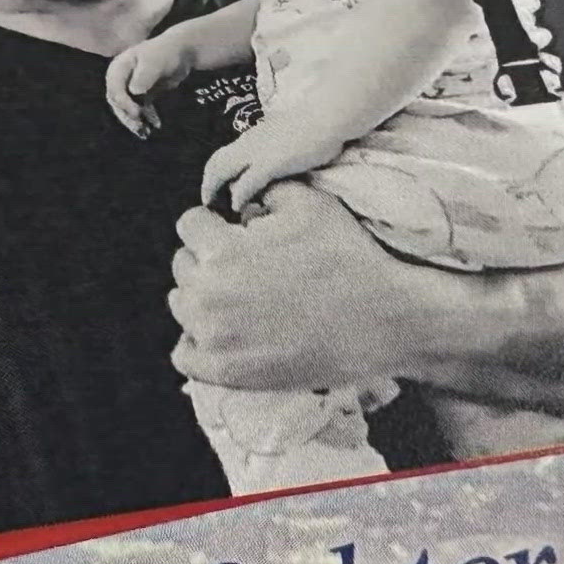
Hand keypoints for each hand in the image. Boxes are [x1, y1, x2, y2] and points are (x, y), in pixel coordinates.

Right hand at [104, 32, 196, 136]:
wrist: (181, 52)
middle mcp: (121, 78)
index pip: (114, 89)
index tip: (136, 112)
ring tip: (145, 131)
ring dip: (135, 120)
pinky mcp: (142, 94)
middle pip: (117, 101)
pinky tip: (155, 124)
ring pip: (127, 108)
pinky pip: (140, 109)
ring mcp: (131, 87)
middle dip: (127, 115)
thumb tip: (134, 92)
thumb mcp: (154, 62)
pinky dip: (146, 117)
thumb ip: (143, 76)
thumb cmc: (165, 53)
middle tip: (139, 127)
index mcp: (119, 67)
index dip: (123, 102)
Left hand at [167, 196, 430, 389]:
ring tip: (240, 296)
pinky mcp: (227, 373)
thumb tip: (241, 201)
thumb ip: (264, 190)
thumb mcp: (309, 203)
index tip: (235, 232)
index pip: (190, 225)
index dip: (215, 223)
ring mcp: (215, 338)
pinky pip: (184, 355)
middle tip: (245, 265)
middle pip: (183, 266)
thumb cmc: (347, 257)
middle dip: (208, 258)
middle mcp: (208, 295)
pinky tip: (226, 330)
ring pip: (182, 306)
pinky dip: (197, 341)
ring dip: (202, 297)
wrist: (380, 320)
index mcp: (222, 251)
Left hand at [200, 116, 345, 213]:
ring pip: (222, 170)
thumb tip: (273, 161)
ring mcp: (257, 152)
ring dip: (214, 189)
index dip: (215, 172)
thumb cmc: (315, 126)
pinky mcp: (270, 164)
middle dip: (208, 183)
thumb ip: (274, 147)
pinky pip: (245, 183)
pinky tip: (237, 207)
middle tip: (208, 202)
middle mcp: (249, 142)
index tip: (217, 188)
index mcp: (254, 136)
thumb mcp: (286, 136)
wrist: (327, 117)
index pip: (224, 154)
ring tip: (216, 207)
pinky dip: (238, 196)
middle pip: (216, 162)